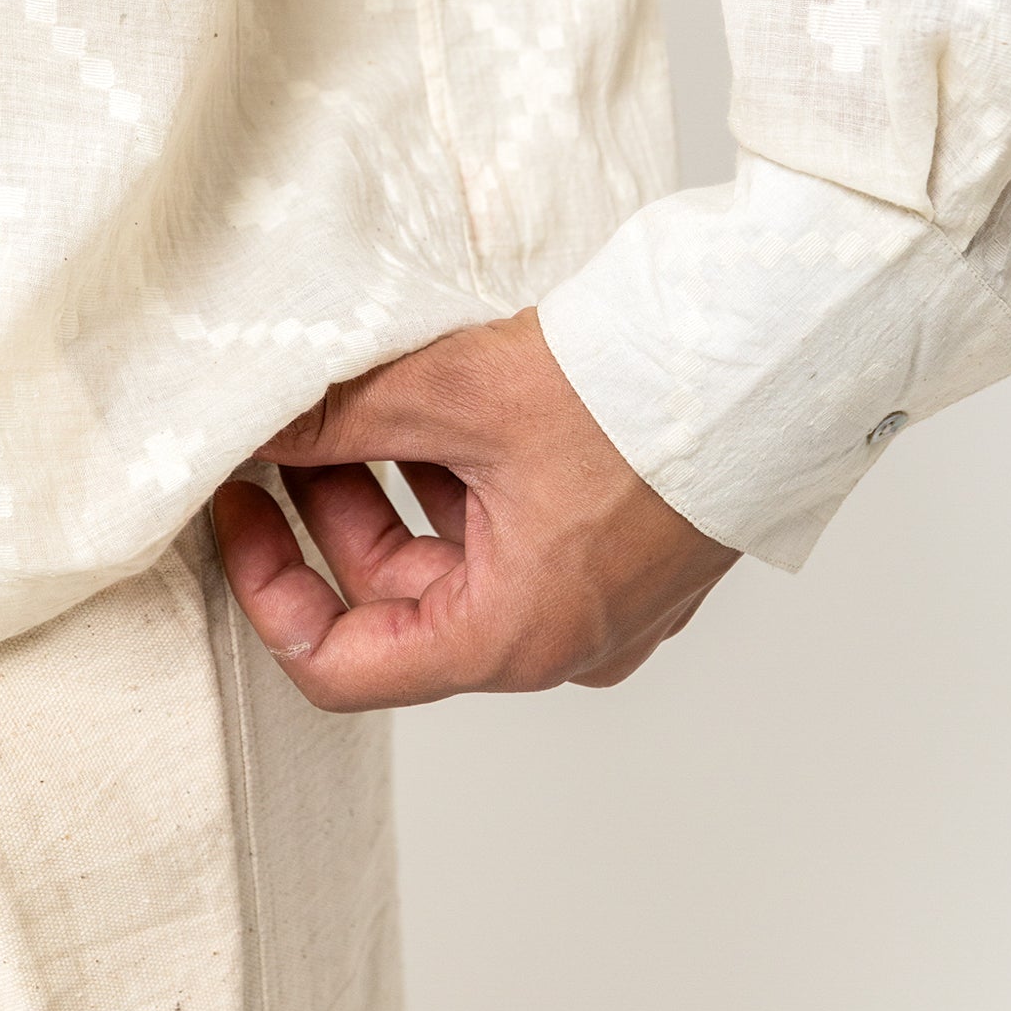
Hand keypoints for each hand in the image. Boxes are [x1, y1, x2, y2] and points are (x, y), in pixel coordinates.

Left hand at [210, 307, 739, 710]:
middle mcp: (564, 641)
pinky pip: (524, 535)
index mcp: (512, 637)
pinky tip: (447, 403)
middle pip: (401, 603)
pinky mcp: (639, 548)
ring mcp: (609, 599)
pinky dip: (470, 481)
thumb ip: (336, 420)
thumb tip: (247, 429)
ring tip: (365, 395)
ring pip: (464, 561)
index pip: (341, 665)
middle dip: (333, 510)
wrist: (775, 345)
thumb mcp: (455, 395)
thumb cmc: (635, 387)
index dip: (266, 586)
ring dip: (402, 487)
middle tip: (293, 424)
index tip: (235, 508)